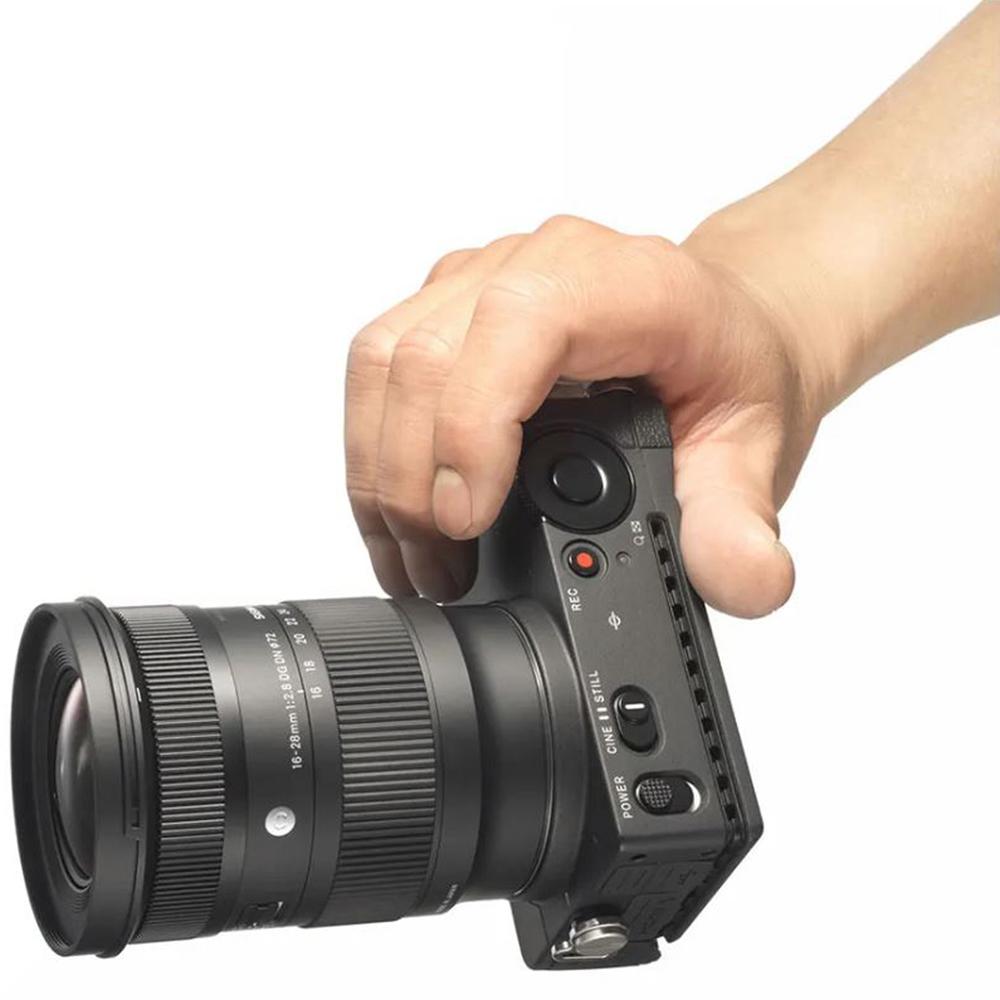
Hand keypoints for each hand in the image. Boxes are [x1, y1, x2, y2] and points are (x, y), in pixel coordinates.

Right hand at [346, 214, 824, 616]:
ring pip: (382, 361)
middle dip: (410, 481)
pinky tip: (400, 512)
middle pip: (425, 355)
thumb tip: (745, 580)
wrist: (715, 330)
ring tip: (410, 557)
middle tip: (437, 572)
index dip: (473, 424)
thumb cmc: (728, 368)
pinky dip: (374, 450)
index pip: (518, 324)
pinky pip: (377, 369)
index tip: (466, 522)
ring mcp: (480, 279)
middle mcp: (537, 263)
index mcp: (621, 282)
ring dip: (378, 472)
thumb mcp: (755, 448)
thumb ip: (743, 521)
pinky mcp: (445, 307)